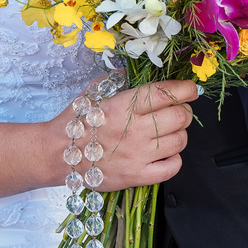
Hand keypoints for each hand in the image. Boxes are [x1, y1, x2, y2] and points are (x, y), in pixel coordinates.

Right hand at [54, 78, 197, 190]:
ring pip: (180, 141)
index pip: (166, 93)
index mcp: (124, 105)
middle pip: (180, 117)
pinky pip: (172, 168)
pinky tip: (165, 153)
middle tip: (178, 110)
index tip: (190, 89)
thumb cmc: (76, 121)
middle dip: (184, 111)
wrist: (58, 154)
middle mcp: (135, 130)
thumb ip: (117, 80)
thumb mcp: (93, 91)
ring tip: (168, 131)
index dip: (185, 89)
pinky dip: (175, 158)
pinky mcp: (137, 176)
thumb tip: (136, 71)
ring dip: (179, 133)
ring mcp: (138, 155)